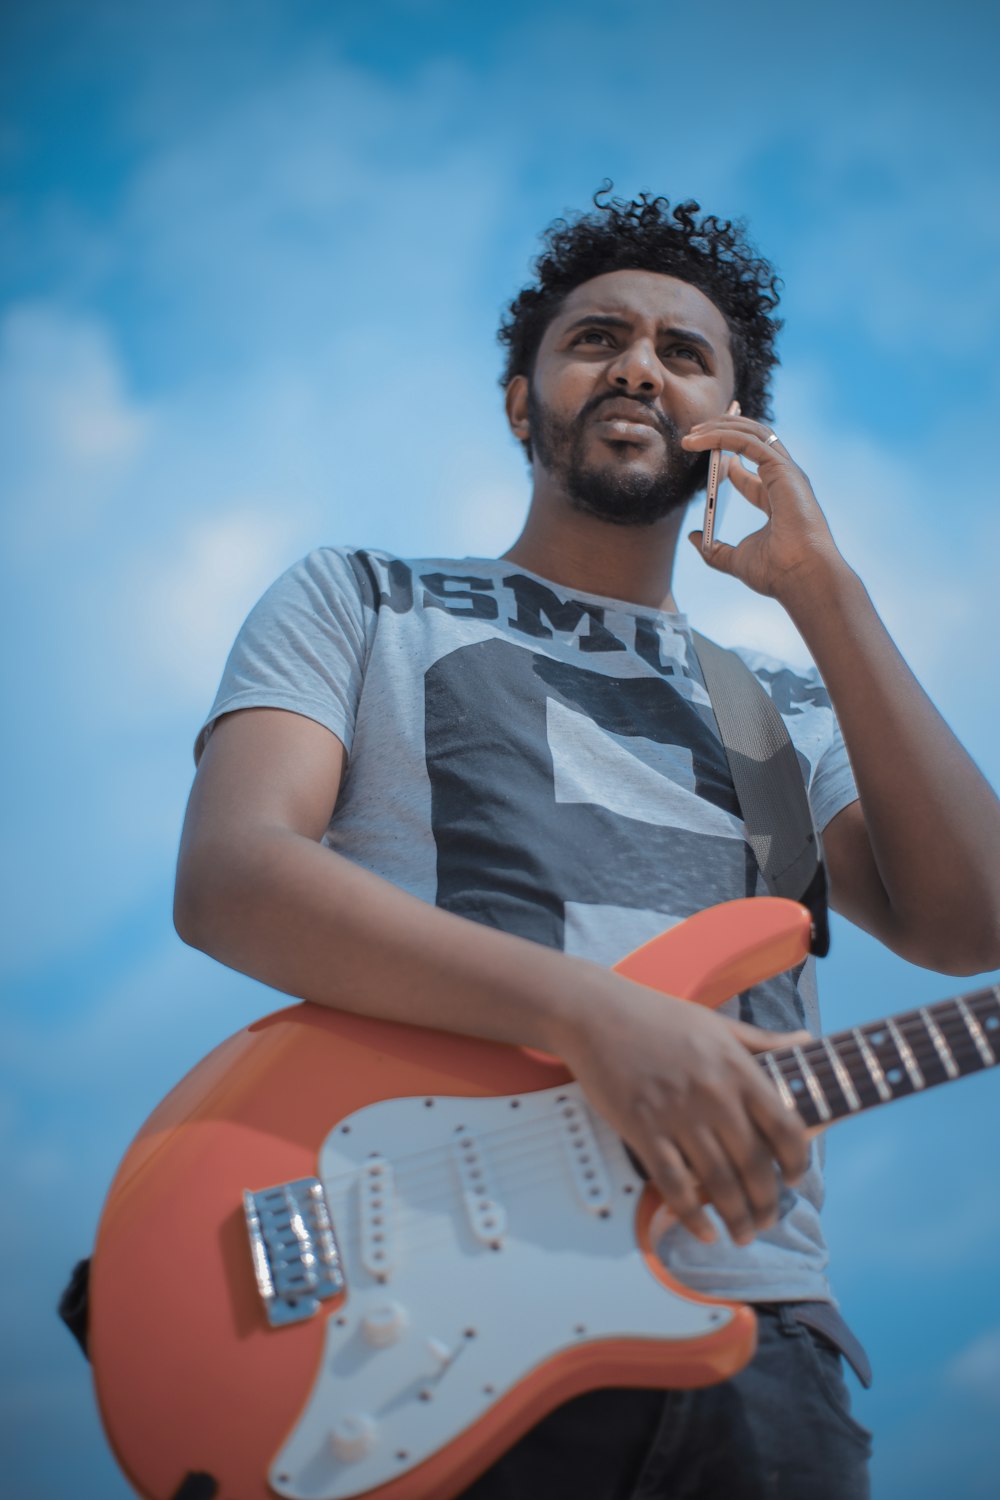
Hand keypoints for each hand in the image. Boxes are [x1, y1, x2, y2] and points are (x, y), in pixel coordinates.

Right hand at [556, 972, 810, 1245]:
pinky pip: (674, 1184)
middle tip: (767, 1219)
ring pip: (718, 1182)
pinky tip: (703, 1230)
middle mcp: (713, 1095)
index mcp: (737, 1069)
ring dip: (736, 1217)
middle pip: (754, 1165)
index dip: (797, 1161)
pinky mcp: (643, 1130)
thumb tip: (804, 1038)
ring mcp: (677, 1115)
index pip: (785, 1127)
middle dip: (767, 1202)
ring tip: (743, 1234)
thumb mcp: (718, 1024)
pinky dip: (691, 1215)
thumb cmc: (657, 1017)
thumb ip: (764, 1041)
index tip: (794, 1178)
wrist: (597, 1014)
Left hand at [682, 416, 843, 603]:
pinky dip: (721, 436)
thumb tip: (693, 537)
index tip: (704, 452)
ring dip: (719, 428)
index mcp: (779, 498)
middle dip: (725, 430)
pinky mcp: (782, 469)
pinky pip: (747, 441)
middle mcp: (785, 480)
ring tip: (690, 434)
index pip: (753, 469)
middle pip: (755, 442)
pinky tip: (698, 440)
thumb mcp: (735, 559)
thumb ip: (713, 549)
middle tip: (694, 432)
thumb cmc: (777, 573)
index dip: (728, 457)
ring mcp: (786, 472)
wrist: (801, 577)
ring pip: (752, 434)